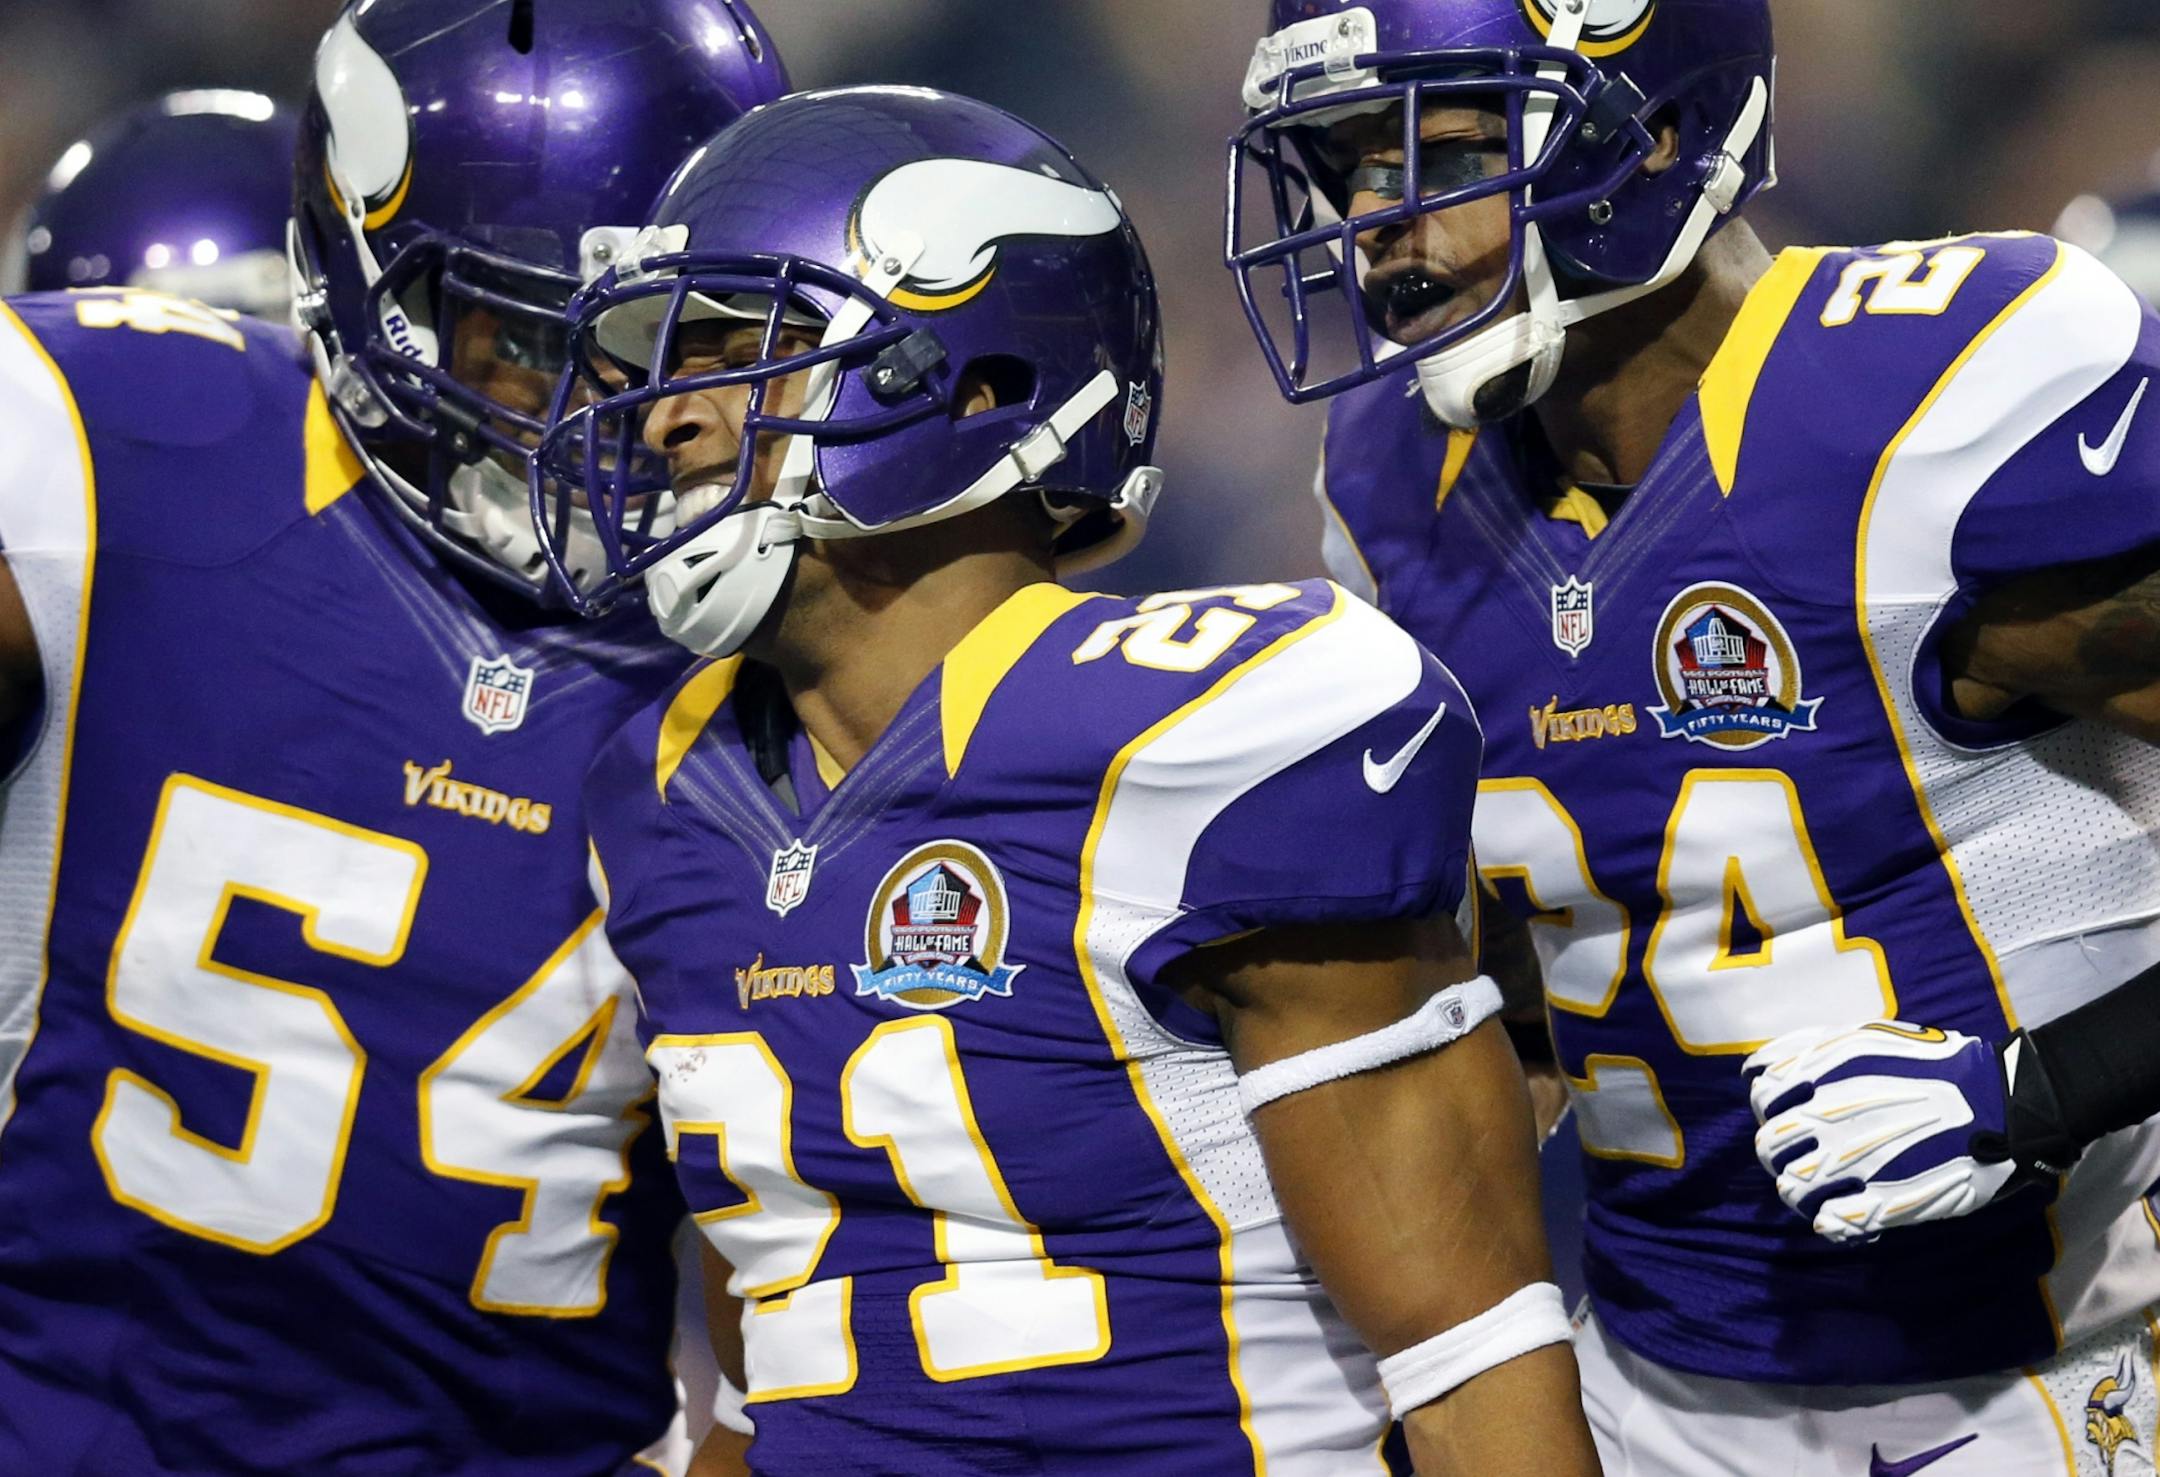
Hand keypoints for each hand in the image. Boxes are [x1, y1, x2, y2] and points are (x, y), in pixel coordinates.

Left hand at [1742, 1021, 2039, 1243]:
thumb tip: (1755, 1070)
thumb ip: (1805, 1049)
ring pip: (1790, 1189)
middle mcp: (1826, 1121)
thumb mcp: (1864, 1037)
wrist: (2000, 1105)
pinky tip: (1844, 1210)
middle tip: (1806, 1152)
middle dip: (1780, 1150)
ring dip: (1800, 1188)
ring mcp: (1852, 1166)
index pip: (1760, 1098)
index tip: (1793, 1111)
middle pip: (1768, 1146)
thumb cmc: (1932, 1066)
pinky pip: (1830, 1222)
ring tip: (1823, 1185)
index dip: (1771, 1106)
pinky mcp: (1881, 1204)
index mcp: (1820, 1078)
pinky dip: (1829, 1219)